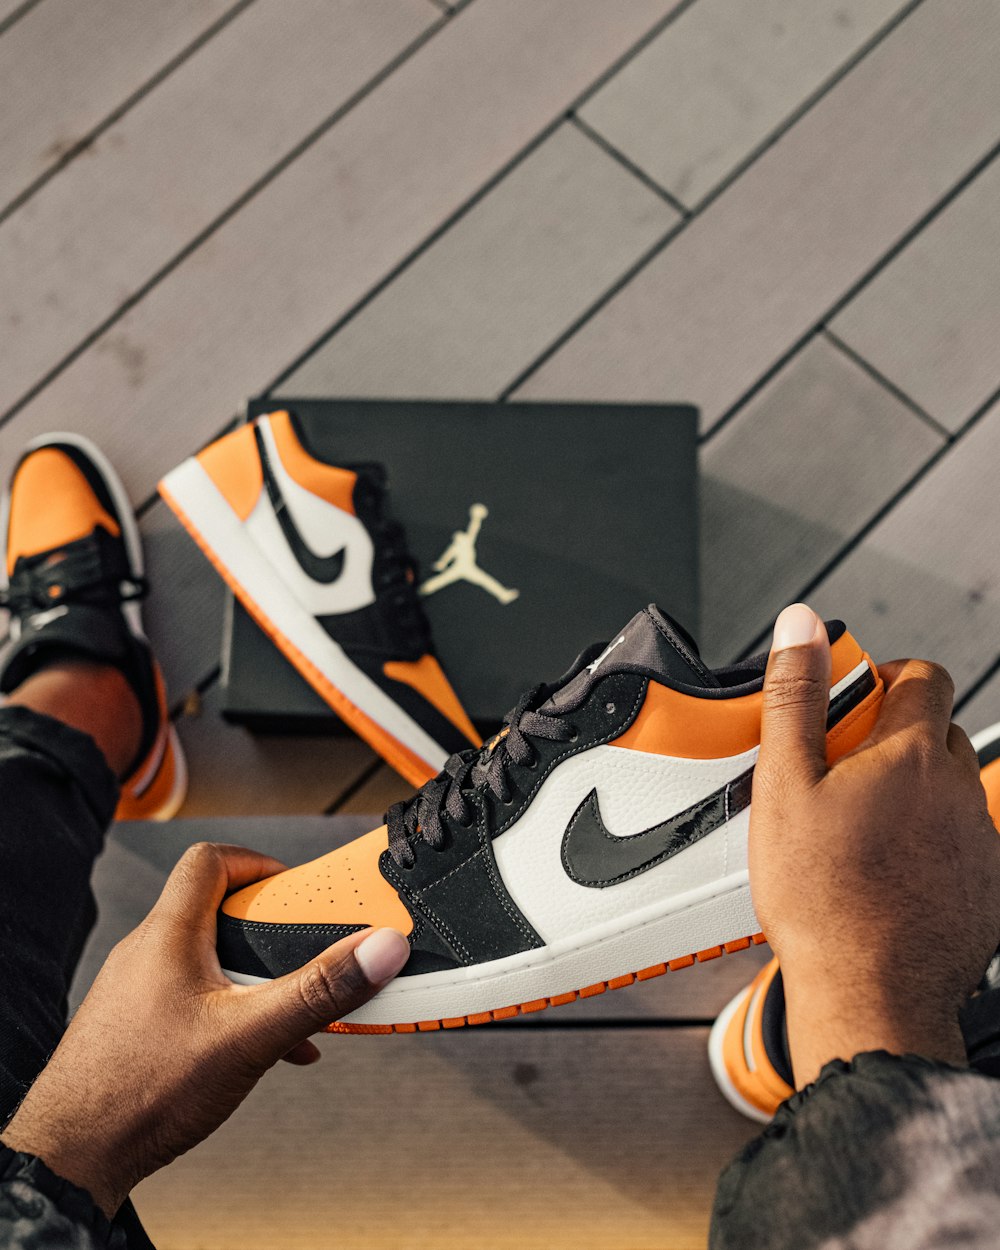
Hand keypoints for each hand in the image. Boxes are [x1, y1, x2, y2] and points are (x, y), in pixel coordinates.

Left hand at [1, 843, 408, 1215]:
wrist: (73, 1157)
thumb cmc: (141, 1091)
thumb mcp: (250, 1036)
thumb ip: (318, 991)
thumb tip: (379, 948)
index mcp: (170, 934)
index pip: (211, 861)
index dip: (258, 864)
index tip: (295, 891)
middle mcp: (148, 953)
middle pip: (216, 911)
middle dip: (268, 933)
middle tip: (301, 955)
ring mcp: (138, 990)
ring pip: (209, 961)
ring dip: (253, 979)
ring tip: (288, 1014)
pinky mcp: (136, 1026)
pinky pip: (195, 999)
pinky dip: (233, 1012)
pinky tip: (263, 1053)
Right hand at [750, 603, 999, 1086]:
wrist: (870, 994)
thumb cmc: (824, 899)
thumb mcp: (785, 784)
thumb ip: (797, 695)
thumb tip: (800, 627)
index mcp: (911, 755)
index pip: (921, 675)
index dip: (883, 675)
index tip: (848, 700)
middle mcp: (958, 790)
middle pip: (934, 730)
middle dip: (890, 735)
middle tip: (837, 770)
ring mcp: (978, 839)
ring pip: (947, 787)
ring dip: (909, 790)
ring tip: (852, 828)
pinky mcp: (985, 884)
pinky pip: (959, 839)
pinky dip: (927, 840)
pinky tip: (881, 870)